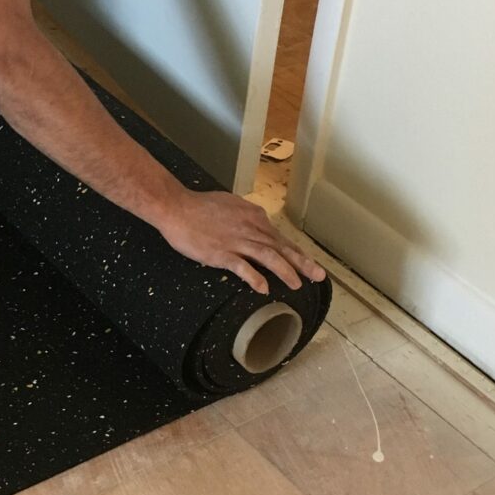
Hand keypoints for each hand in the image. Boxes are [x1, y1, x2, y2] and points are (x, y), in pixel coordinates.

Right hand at [158, 189, 325, 294]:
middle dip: (302, 263)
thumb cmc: (200, 207)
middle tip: (319, 276)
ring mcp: (236, 241)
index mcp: (253, 217)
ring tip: (297, 285)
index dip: (296, 253)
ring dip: (286, 271)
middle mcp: (250, 228)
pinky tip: (264, 289)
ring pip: (268, 256)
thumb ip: (247, 217)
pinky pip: (242, 267)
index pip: (280, 238)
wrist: (176, 207)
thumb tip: (258, 224)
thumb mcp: (231, 205)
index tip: (308, 264)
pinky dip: (255, 278)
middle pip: (281, 247)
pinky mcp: (221, 253)